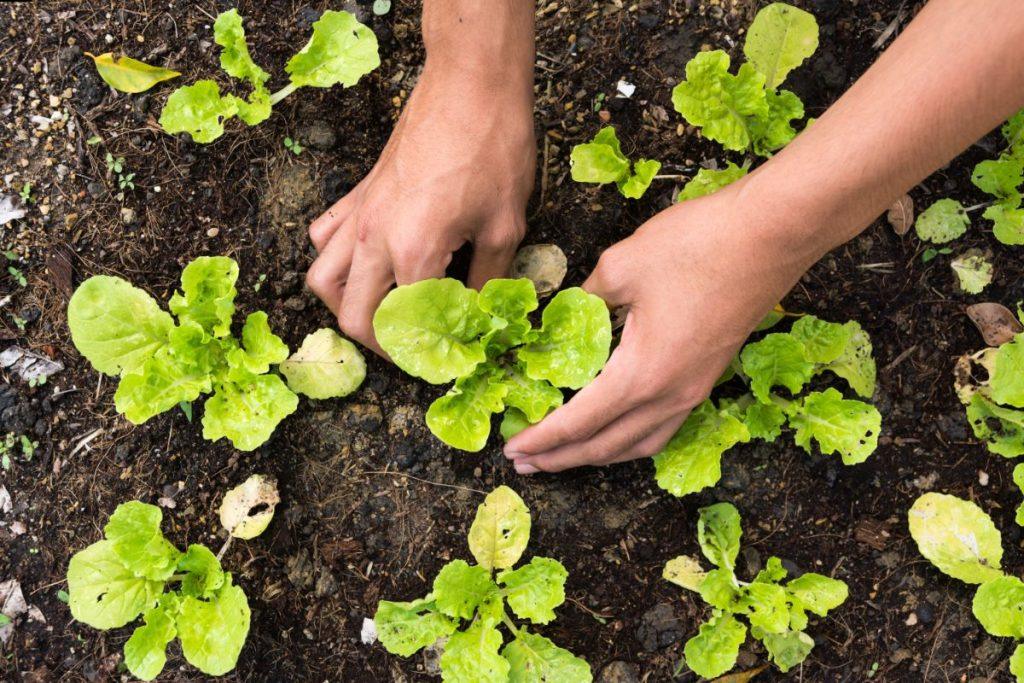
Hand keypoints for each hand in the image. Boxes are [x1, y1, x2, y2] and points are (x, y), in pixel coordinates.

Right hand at [305, 64, 534, 352]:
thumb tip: (481, 316)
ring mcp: (360, 215)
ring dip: (346, 307)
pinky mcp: (359, 193)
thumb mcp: (505, 225)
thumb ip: (488, 280)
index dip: (428, 353)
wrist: (470, 85)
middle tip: (413, 349)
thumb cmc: (494, 149)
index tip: (448, 358)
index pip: (406, 326)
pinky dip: (335, 260)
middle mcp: (375, 239)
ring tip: (380, 314)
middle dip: (380, 345)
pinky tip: (366, 263)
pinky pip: (326, 237)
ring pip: (323, 280)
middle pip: (353, 316)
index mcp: (413, 252)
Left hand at [503, 179, 814, 472]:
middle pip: (606, 446)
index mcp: (641, 374)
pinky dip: (630, 440)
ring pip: (638, 444)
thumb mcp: (621, 265)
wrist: (772, 234)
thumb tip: (563, 314)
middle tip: (524, 462)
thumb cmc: (698, 245)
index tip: (512, 449)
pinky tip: (617, 430)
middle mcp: (670, 396)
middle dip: (561, 457)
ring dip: (597, 455)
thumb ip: (584, 299)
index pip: (579, 422)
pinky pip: (662, 428)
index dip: (542, 439)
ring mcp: (694, 390)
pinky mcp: (709, 377)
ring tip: (564, 456)